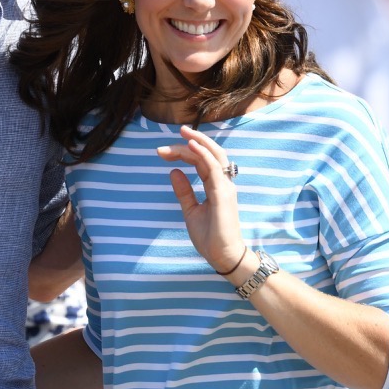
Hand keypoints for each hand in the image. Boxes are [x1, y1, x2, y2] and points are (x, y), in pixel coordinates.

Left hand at [157, 126, 245, 273]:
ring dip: (198, 142)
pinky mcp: (223, 193)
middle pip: (208, 154)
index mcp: (215, 185)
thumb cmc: (210, 236)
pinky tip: (191, 146)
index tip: (163, 151)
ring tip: (184, 133)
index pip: (201, 161)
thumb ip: (184, 191)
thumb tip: (173, 171)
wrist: (222, 256)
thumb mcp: (190, 210)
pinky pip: (214, 168)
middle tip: (176, 132)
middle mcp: (222, 182)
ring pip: (213, 156)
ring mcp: (225, 186)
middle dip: (192, 141)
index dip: (184, 152)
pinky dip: (203, 154)